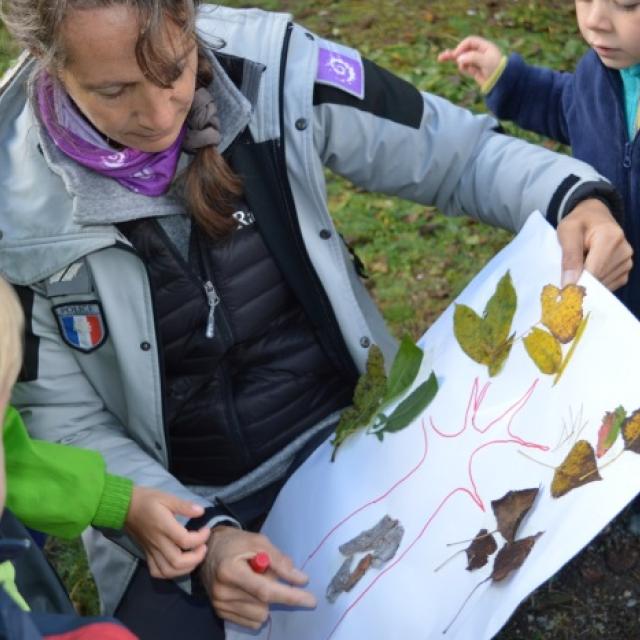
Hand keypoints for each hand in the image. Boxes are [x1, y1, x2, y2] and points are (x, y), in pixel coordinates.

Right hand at [124, 486, 210, 578]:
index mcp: (164, 526)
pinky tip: (179, 564)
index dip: (200, 538)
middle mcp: (157, 542)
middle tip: (203, 547)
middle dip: (196, 558)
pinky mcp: (147, 554)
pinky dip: (170, 573)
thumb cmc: (147, 500)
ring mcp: (151, 551)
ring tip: (195, 557)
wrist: (125, 506)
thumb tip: (201, 512)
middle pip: (177, 561)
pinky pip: (157, 572)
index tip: (206, 529)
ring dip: (185, 568)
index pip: (185, 541)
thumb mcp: (167, 497)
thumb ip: (184, 506)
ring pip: (168, 571)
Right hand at [200, 525, 315, 629]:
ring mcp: (220, 605)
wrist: (208, 550)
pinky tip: (250, 593)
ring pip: (260, 616)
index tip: (310, 600)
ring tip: (255, 582)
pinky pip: (251, 622)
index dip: (290, 596)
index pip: (265, 590)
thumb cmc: (235, 543)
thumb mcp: (258, 542)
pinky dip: (257, 609)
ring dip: (265, 602)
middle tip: (265, 573)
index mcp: (231, 571)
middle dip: (273, 591)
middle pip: (264, 605)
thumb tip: (300, 579)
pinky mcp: (220, 613)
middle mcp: (222, 592)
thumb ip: (279, 561)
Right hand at [438, 36, 502, 85]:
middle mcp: (479, 52)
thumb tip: (459, 59)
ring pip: (463, 59)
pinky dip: (464, 68)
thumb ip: (472, 58)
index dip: (462, 47)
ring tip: (444, 60)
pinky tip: (469, 71)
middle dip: (453, 53)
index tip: (457, 55)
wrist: (501, 83)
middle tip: (441, 58)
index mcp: (484, 46)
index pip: (470, 42)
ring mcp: (476, 61)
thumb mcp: (486, 61)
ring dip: (459, 62)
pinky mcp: (474, 69)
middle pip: (464, 49)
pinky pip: (465, 67)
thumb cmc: (496, 69)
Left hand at [557, 198, 632, 289]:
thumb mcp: (567, 231)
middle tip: (567, 275)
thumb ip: (569, 256)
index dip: (577, 282)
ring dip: (587, 282)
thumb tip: (570, 283)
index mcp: (611, 238)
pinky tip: (588, 271)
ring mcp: (627, 261)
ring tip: (579, 267)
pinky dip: (595, 283)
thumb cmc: (578, 222)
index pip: (594, 271)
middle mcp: (624, 251)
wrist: (593, 216)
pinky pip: (607, 286)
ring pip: (602, 285)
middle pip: (598, 280)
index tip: (563, 288)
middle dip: (581, 282)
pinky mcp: (624, 270)